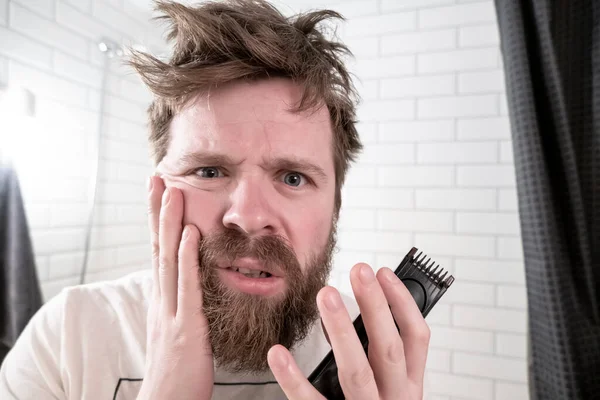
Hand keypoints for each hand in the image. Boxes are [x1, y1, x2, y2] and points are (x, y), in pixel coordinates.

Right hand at [137, 176, 213, 399]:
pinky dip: (187, 258)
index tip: (158, 193)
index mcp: (163, 300)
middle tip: (157, 177)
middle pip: (157, 247)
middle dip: (156, 212)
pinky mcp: (187, 328)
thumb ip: (180, 304)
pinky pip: (188, 287)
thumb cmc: (177, 370)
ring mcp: (172, 312)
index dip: (156, 222)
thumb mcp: (175, 330)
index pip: (157, 252)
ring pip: (168, 260)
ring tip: (172, 191)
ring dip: (169, 224)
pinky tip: (189, 234)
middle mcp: (163, 300)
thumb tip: (186, 284)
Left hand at [267, 263, 429, 399]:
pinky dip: (293, 379)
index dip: (403, 303)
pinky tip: (278, 353)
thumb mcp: (394, 390)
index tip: (385, 273)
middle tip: (359, 271)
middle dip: (375, 306)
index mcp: (410, 387)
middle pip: (388, 349)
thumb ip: (385, 360)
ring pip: (356, 372)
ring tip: (326, 295)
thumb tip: (368, 311)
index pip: (416, 339)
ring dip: (340, 330)